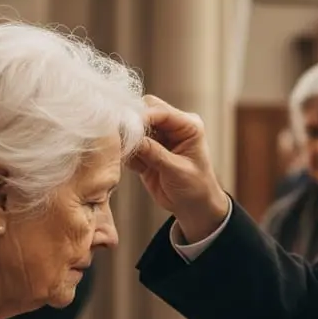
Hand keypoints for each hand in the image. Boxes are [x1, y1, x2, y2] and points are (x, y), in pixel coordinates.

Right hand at [126, 96, 229, 243]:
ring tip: (124, 154)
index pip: (160, 111)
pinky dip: (125, 153)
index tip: (125, 126)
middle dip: (131, 125)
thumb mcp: (177, 170)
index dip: (142, 117)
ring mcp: (159, 138)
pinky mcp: (146, 151)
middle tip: (121, 139)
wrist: (194, 207)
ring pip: (134, 128)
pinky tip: (128, 163)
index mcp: (188, 126)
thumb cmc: (196, 188)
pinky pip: (130, 145)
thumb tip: (132, 137)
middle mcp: (173, 127)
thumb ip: (154, 153)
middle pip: (145, 112)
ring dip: (126, 140)